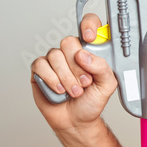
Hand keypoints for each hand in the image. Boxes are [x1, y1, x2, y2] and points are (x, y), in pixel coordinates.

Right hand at [30, 13, 117, 131]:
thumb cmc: (91, 102)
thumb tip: (83, 55)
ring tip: (74, 92)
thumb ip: (102, 67)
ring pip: (55, 55)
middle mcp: (71, 53)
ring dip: (66, 77)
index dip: (88, 25)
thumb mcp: (106, 85)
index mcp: (90, 51)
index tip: (89, 37)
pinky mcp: (40, 71)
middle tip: (84, 82)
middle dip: (77, 66)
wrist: (75, 121)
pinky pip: (41, 65)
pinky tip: (59, 90)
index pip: (89, 25)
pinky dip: (52, 80)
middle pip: (69, 42)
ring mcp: (55, 61)